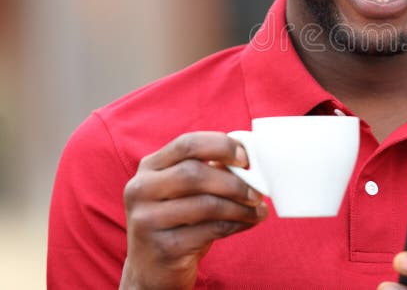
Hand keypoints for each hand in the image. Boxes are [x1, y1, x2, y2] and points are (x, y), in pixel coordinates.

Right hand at [120, 132, 267, 289]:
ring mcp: (147, 220)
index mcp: (150, 167)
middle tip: (257, 190)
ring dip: (240, 206)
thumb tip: (252, 161)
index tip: (245, 158)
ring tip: (258, 209)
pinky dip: (237, 223)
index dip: (222, 146)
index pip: (187, 144)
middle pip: (194, 173)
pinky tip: (249, 222)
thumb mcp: (186, 192)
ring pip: (205, 204)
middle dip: (233, 181)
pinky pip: (210, 230)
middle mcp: (141, 189)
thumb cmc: (179, 222)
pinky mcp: (163, 247)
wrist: (153, 270)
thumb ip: (211, 171)